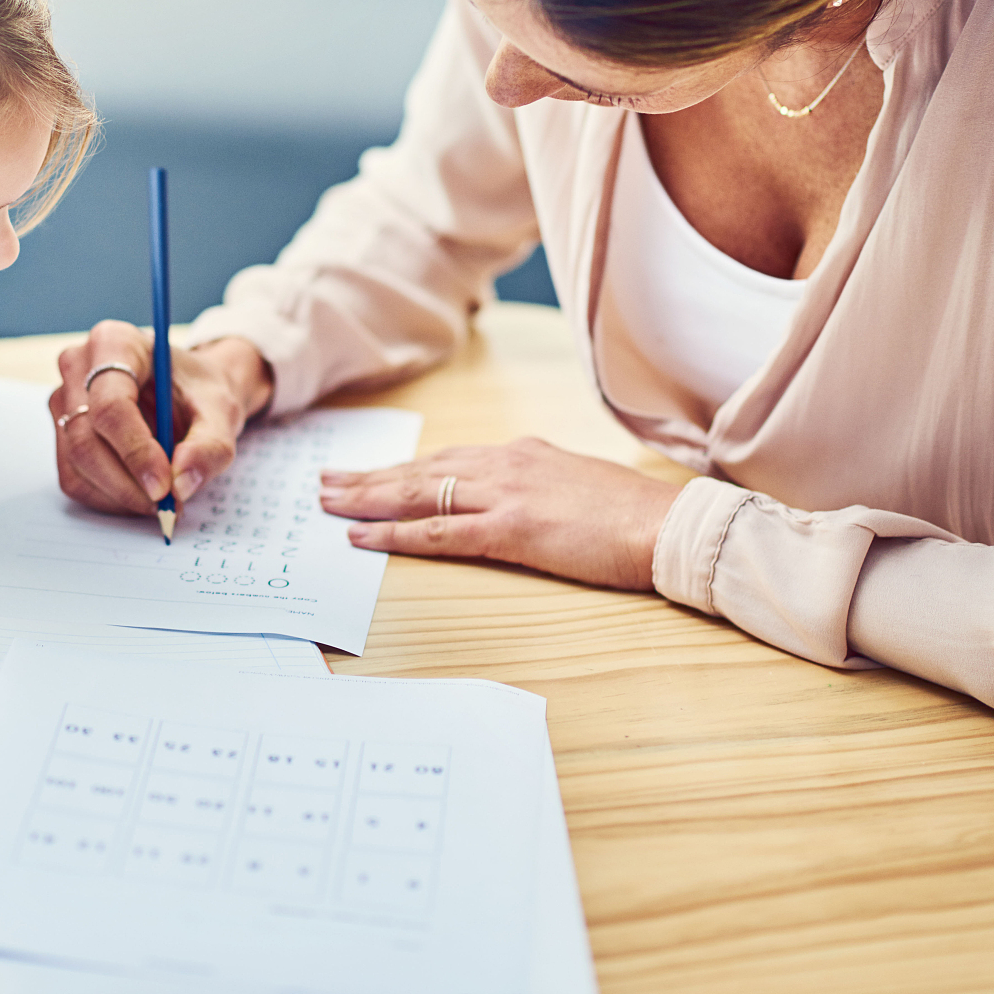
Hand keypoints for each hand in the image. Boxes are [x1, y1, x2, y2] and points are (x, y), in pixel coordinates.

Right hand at [50, 322, 273, 515]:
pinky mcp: (62, 433)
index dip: (135, 451)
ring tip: (162, 500)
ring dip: (120, 495)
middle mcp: (78, 367)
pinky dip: (109, 498)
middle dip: (127, 483)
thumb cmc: (202, 393)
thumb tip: (182, 482)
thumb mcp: (222, 412)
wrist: (191, 393)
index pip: (111, 404)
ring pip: (76, 464)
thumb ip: (210, 445)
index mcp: (115, 342)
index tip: (164, 487)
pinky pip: (74, 478)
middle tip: (168, 505)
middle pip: (86, 439)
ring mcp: (64, 401)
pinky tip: (140, 494)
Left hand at [317, 437, 683, 590]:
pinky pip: (438, 533)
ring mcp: (505, 494)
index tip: (369, 473)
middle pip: (420, 470)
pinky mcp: (510, 529)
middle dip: (369, 477)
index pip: (447, 459)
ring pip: (418, 494)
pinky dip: (394, 535)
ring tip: (329, 503)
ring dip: (368, 499)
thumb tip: (521, 497)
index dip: (403, 468)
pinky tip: (363, 539)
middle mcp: (504, 464)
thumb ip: (541, 485)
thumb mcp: (578, 485)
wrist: (666, 525)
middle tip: (326, 481)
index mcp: (521, 454)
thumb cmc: (632, 514)